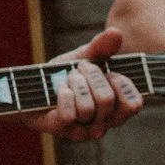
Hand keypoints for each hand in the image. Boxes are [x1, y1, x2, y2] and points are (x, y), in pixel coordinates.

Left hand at [24, 28, 142, 140]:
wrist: (30, 86)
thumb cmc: (62, 75)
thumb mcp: (82, 58)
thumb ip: (101, 48)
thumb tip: (115, 32)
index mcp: (116, 108)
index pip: (134, 103)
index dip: (120, 82)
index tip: (107, 71)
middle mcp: (104, 123)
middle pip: (107, 99)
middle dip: (89, 76)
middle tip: (78, 71)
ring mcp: (84, 130)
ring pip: (88, 107)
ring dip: (73, 85)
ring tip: (66, 81)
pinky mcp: (63, 131)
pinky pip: (69, 114)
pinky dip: (62, 95)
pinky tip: (59, 91)